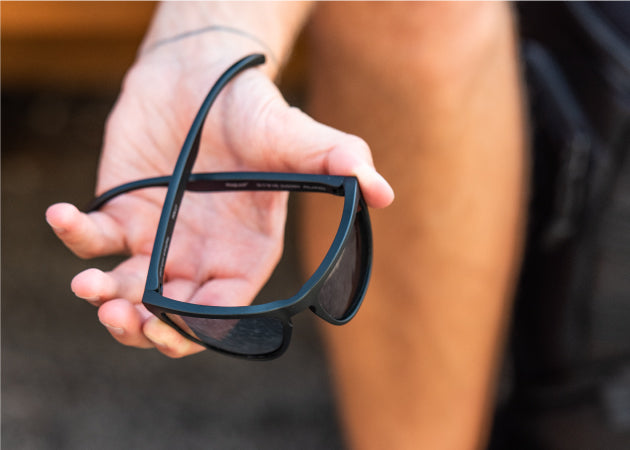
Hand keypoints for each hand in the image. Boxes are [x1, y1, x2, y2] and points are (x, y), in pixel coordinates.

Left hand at [46, 38, 392, 358]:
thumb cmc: (254, 110)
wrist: (201, 73)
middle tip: (127, 319)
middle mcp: (201, 255)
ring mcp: (159, 237)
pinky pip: (92, 239)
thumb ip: (336, 161)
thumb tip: (384, 192)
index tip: (171, 325)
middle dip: (146, 329)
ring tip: (91, 288)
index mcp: (245, 254)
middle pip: (173, 314)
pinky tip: (63, 214)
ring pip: (129, 291)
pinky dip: (73, 235)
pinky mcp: (121, 211)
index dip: (199, 328)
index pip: (224, 309)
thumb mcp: (296, 135)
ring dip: (105, 300)